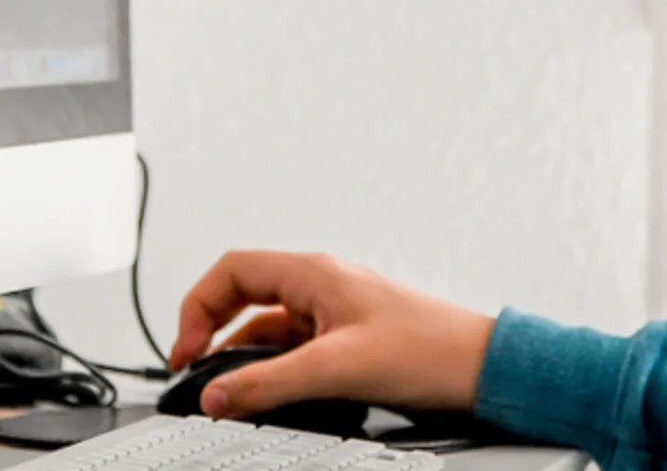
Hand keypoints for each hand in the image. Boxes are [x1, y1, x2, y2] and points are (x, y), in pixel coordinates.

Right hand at [169, 250, 495, 419]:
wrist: (480, 367)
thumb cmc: (426, 349)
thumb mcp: (336, 369)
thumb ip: (270, 384)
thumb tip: (216, 395)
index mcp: (313, 273)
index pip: (232, 271)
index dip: (198, 306)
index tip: (187, 351)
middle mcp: (321, 284)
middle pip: (244, 294)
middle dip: (212, 329)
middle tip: (195, 370)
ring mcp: (334, 311)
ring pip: (269, 325)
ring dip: (244, 353)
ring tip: (230, 390)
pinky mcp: (348, 338)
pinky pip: (295, 346)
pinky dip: (274, 366)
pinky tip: (273, 394)